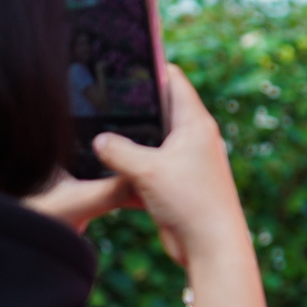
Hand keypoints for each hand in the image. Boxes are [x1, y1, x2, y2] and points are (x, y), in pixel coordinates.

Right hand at [24, 66, 247, 268]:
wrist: (211, 248)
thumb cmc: (190, 202)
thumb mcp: (147, 170)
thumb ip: (118, 150)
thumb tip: (98, 140)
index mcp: (195, 123)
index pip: (174, 80)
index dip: (152, 67)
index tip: (126, 59)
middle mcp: (193, 139)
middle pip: (159, 110)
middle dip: (133, 106)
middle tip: (99, 95)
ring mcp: (185, 162)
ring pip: (150, 141)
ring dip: (129, 141)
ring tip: (95, 128)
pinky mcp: (175, 185)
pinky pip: (148, 167)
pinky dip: (131, 166)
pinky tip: (105, 166)